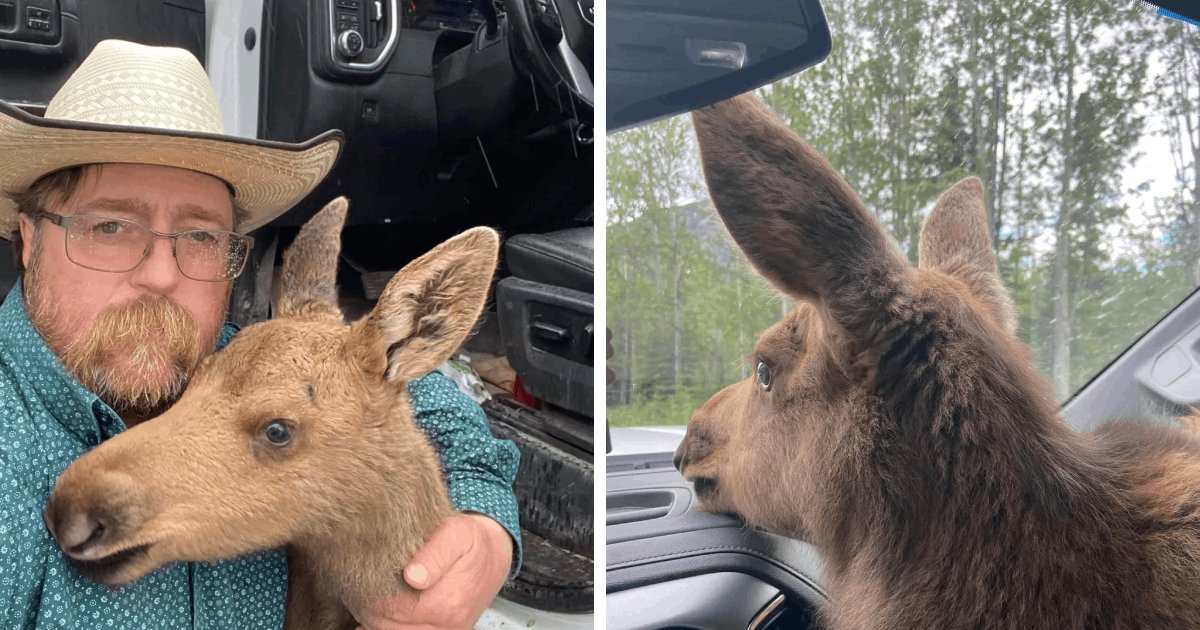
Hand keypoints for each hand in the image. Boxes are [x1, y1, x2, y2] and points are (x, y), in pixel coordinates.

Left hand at [356, 513, 513, 629]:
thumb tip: (413, 576)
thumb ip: (435, 554)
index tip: (361, 577)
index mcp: (447, 603)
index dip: (370, 596)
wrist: (495, 554)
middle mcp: (448, 624)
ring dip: (379, 620)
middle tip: (359, 587)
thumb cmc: (472, 541)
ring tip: (368, 599)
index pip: (390, 610)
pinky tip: (380, 616)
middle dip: (370, 609)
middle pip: (389, 627)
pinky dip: (392, 626)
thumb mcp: (456, 533)